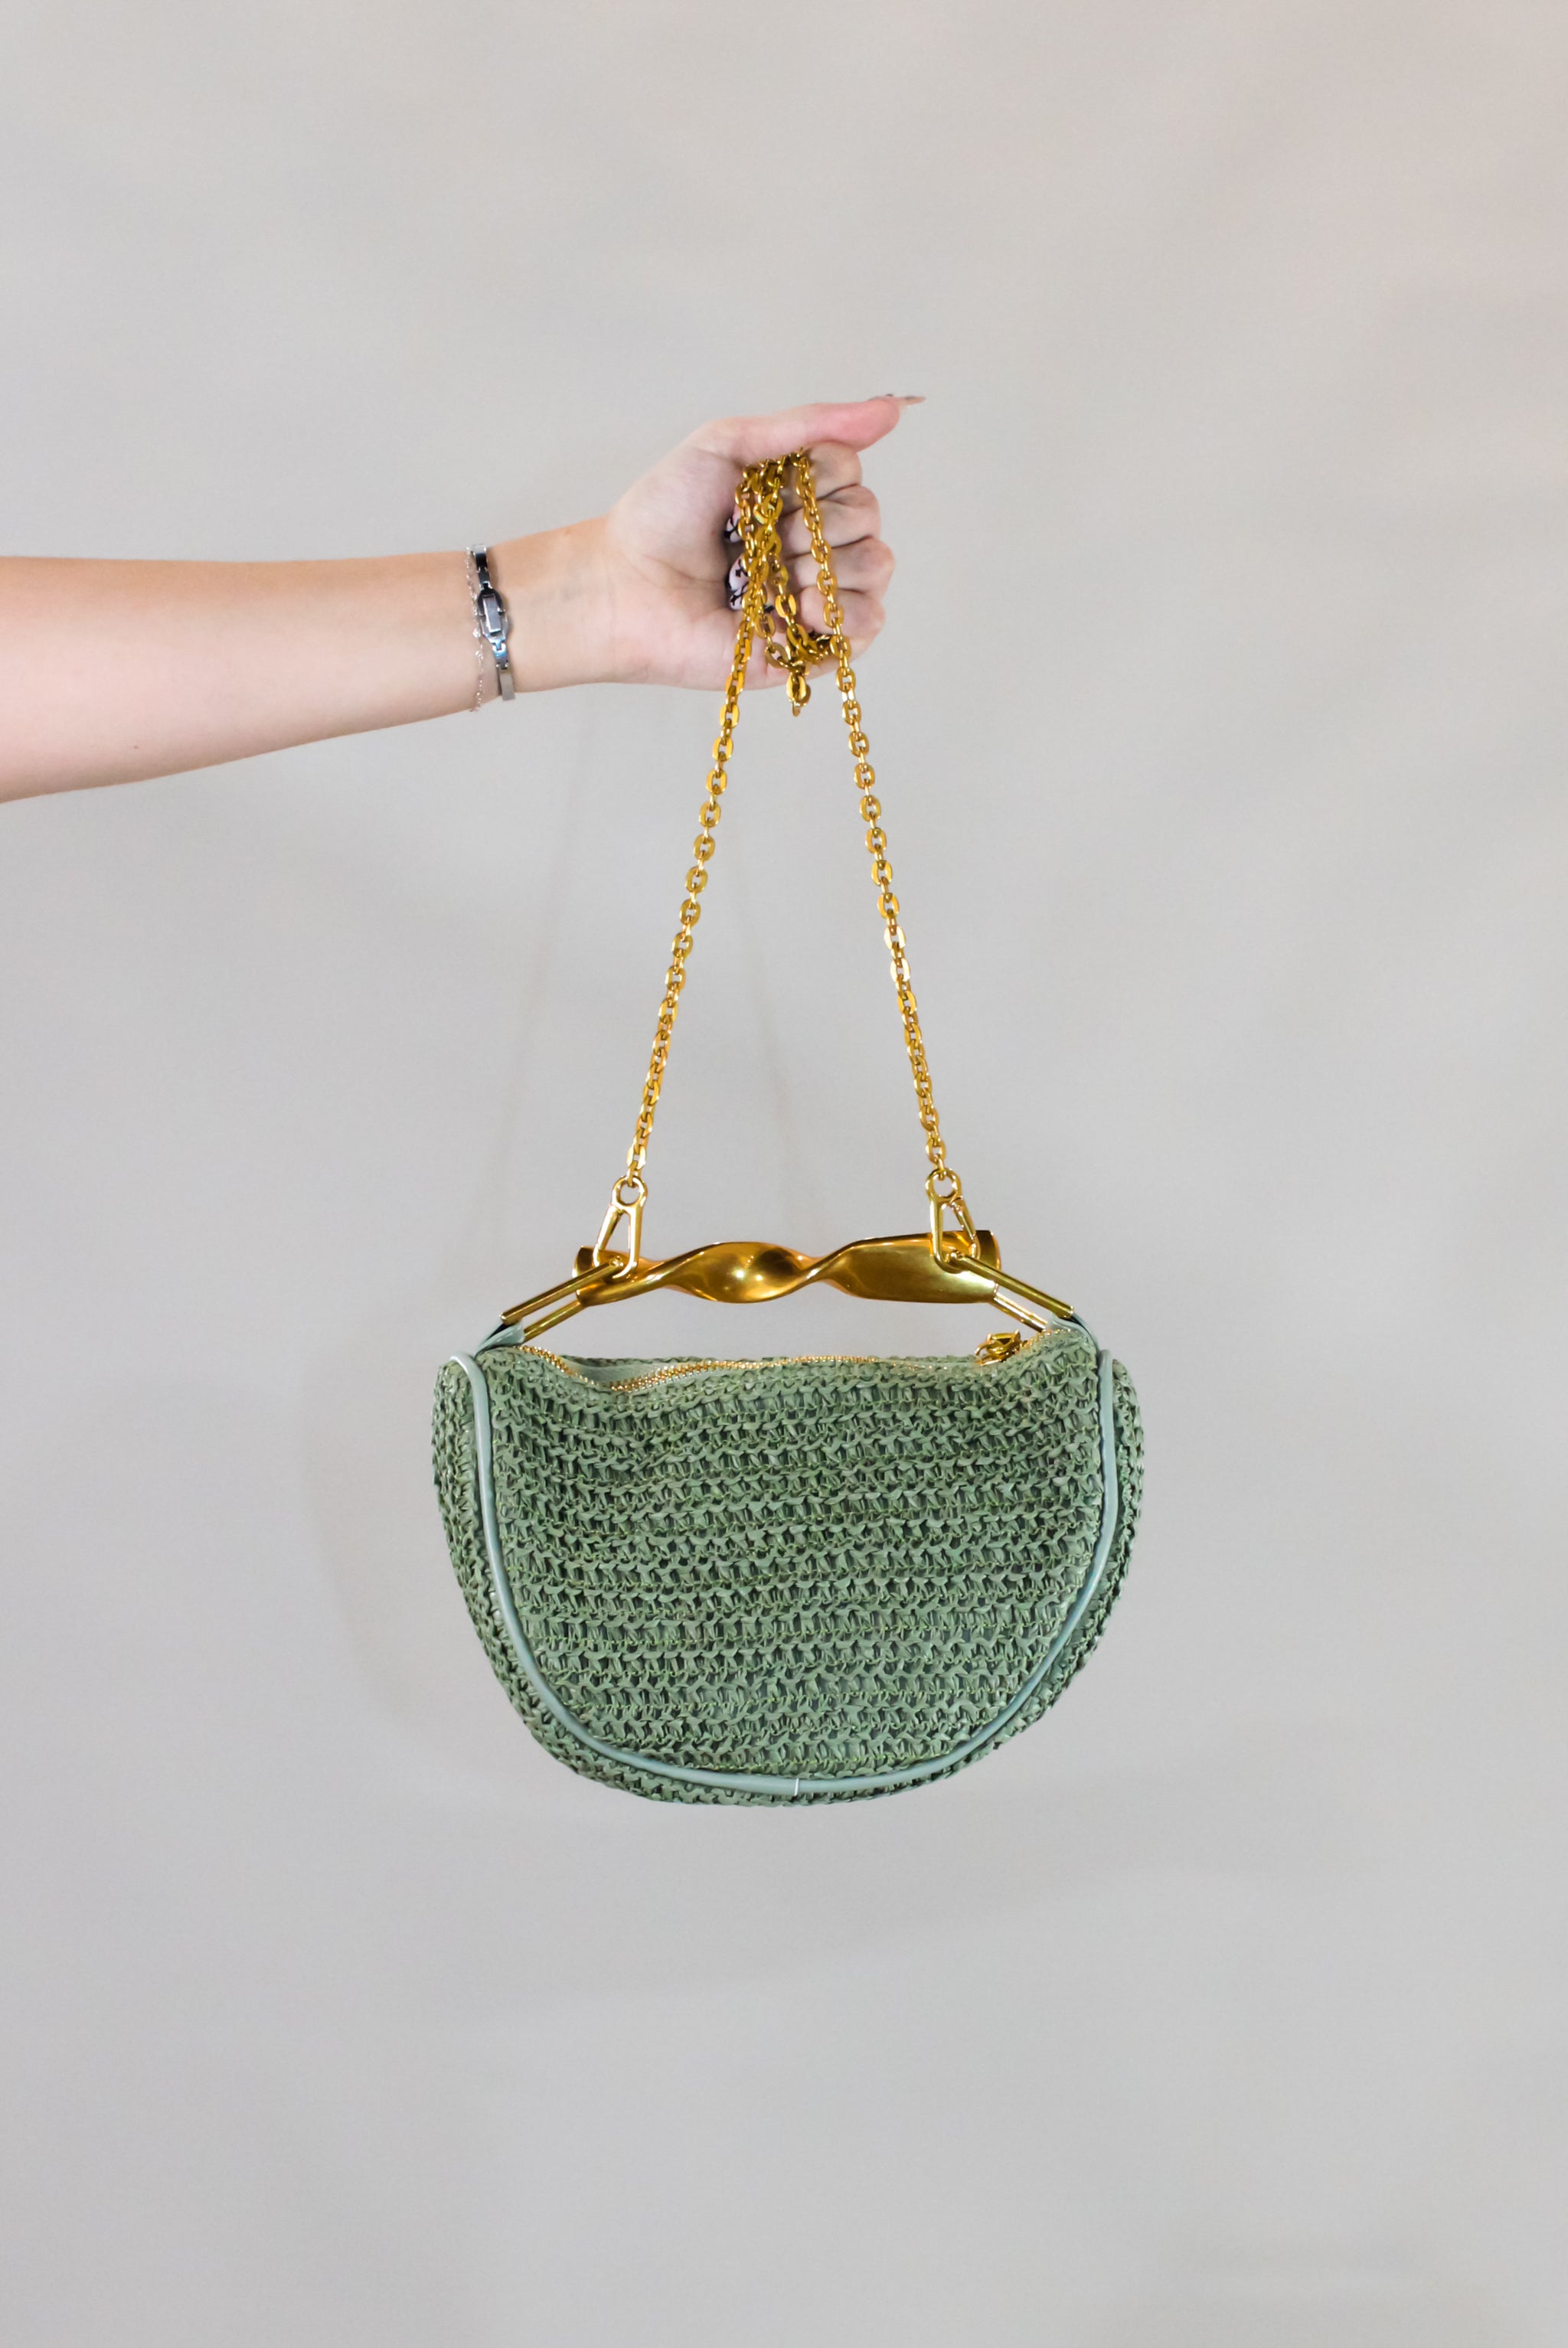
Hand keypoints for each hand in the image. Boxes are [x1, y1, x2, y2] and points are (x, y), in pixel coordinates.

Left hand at [500, 397, 914, 692]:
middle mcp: (813, 544)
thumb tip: (895, 407)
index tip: (763, 492)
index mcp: (797, 497)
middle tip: (758, 540)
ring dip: (824, 565)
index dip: (814, 477)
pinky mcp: (813, 646)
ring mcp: (816, 595)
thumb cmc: (662, 516)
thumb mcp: (729, 444)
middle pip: (869, 516)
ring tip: (772, 579)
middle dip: (814, 523)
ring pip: (877, 565)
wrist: (627, 587)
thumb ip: (809, 425)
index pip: (851, 471)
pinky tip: (801, 608)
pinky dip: (843, 610)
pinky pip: (870, 624)